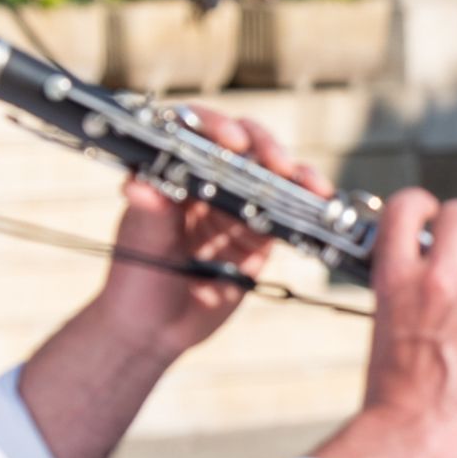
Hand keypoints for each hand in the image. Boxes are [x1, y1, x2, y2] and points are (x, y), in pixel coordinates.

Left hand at [81, 106, 305, 365]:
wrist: (156, 331)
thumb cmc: (135, 281)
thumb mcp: (140, 245)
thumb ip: (149, 213)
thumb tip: (140, 184)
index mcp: (173, 173)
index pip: (196, 131)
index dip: (215, 126)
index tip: (232, 141)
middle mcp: (207, 182)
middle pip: (242, 144)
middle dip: (265, 146)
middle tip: (279, 163)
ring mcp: (236, 207)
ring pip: (271, 174)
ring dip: (296, 173)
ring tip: (311, 184)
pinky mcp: (259, 236)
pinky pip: (288, 213)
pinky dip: (307, 205)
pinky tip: (321, 204)